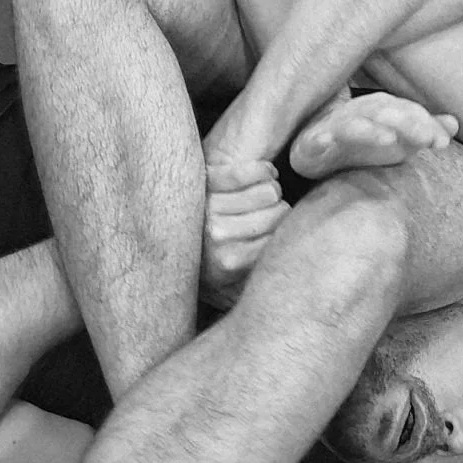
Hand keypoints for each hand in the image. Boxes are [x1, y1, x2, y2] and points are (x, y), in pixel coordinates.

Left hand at [200, 152, 288, 303]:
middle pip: (280, 212)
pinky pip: (247, 171)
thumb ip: (262, 289)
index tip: (283, 232)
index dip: (288, 233)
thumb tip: (296, 288)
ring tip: (267, 197)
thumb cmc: (208, 269)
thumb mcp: (232, 291)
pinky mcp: (203, 181)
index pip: (283, 240)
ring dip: (273, 191)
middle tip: (273, 214)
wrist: (166, 245)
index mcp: (230, 262)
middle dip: (282, 213)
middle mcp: (218, 235)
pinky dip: (263, 170)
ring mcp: (208, 206)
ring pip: (268, 190)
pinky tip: (266, 174)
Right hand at [289, 92, 459, 178]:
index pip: (408, 112)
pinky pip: (315, 140)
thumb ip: (424, 130)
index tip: (443, 142)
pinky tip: (326, 141)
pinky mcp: (312, 143)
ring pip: (352, 124)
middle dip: (405, 122)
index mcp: (382, 110)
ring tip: (388, 139)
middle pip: (383, 112)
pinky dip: (320, 139)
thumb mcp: (397, 139)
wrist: (316, 149)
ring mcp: (334, 127)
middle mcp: (360, 114)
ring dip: (369, 129)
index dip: (426, 124)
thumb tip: (455, 123)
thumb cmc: (363, 142)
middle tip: (425, 138)